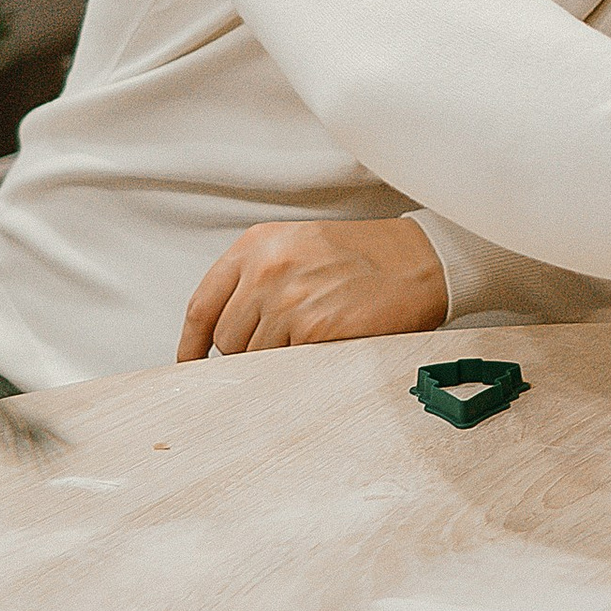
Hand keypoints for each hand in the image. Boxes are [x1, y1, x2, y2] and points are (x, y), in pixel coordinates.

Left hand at [178, 215, 448, 359]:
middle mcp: (266, 269)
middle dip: (247, 350)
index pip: (202, 305)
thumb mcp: (298, 246)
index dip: (191, 343)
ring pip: (254, 356)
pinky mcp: (314, 327)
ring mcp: (288, 299)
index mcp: (257, 246)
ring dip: (277, 359)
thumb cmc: (364, 257)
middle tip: (284, 344)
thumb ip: (257, 277)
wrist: (420, 261)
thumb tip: (222, 332)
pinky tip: (324, 346)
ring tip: (311, 339)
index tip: (190, 363)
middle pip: (226, 338)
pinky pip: (286, 365)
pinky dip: (300, 365)